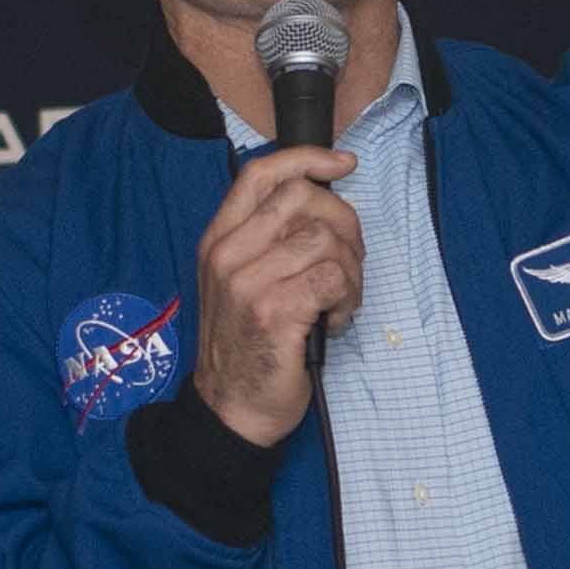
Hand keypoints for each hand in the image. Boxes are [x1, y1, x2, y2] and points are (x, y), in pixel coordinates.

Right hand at [190, 145, 362, 446]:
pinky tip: (335, 319)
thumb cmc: (246, 348)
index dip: (307, 159)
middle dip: (344, 223)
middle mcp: (228, 255)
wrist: (231, 410)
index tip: (343, 164)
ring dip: (350, 270)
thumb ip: (267, 241)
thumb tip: (321, 203)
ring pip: (326, 239)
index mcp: (219, 240)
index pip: (262, 175)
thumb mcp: (238, 283)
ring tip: (339, 301)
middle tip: (348, 261)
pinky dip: (348, 297)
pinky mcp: (274, 312)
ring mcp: (248, 283)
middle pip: (304, 198)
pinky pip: (333, 277)